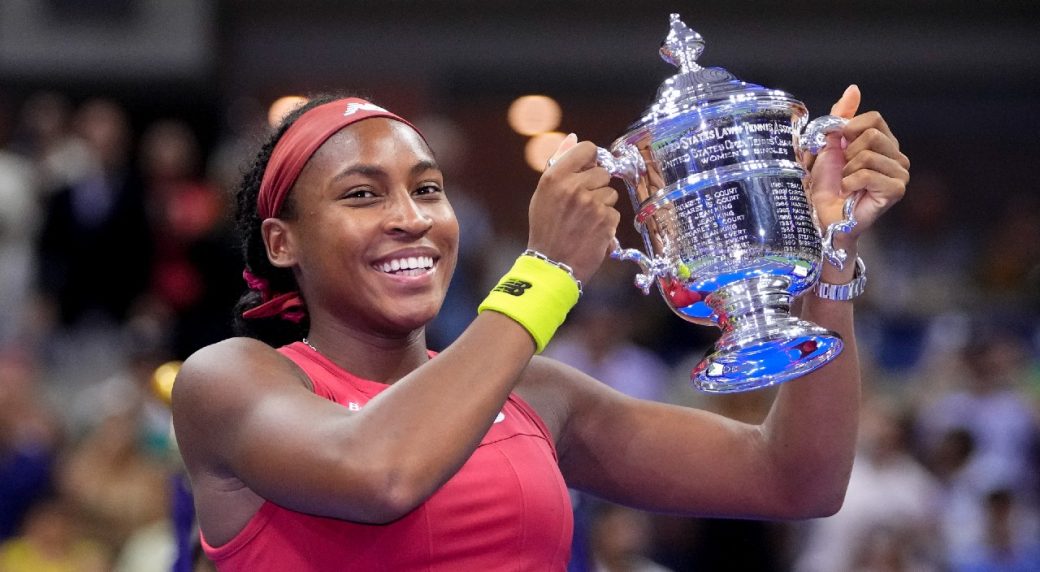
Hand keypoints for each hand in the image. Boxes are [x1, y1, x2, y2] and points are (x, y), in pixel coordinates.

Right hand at [527, 134, 620, 282]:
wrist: (551, 264)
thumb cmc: (546, 228)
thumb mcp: (543, 193)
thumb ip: (559, 164)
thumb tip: (573, 138)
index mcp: (555, 176)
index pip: (587, 148)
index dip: (590, 159)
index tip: (587, 169)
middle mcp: (574, 187)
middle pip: (603, 172)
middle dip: (596, 186)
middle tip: (581, 204)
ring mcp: (592, 204)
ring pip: (611, 192)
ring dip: (602, 204)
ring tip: (585, 219)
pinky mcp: (606, 220)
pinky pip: (614, 211)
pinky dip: (606, 221)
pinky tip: (591, 230)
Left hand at [805, 85, 909, 245]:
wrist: (822, 215)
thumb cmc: (826, 183)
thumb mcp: (828, 143)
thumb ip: (841, 116)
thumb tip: (854, 89)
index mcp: (885, 142)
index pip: (873, 118)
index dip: (849, 130)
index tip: (839, 147)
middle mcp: (898, 156)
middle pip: (871, 135)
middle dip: (846, 153)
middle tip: (843, 170)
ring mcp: (900, 173)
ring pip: (866, 155)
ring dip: (846, 170)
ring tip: (846, 183)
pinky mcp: (896, 190)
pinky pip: (867, 174)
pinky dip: (850, 183)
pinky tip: (850, 193)